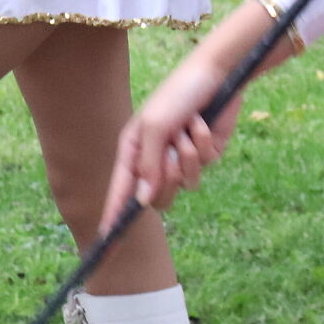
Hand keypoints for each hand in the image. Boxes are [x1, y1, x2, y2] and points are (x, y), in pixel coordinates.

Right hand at [98, 0, 271, 230]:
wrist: (218, 76)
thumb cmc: (177, 94)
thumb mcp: (154, 126)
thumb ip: (147, 165)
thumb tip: (144, 202)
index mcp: (132, 152)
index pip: (119, 194)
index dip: (112, 221)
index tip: (106, 247)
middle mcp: (155, 160)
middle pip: (157, 198)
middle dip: (166, 177)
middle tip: (170, 151)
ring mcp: (181, 160)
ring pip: (184, 184)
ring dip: (187, 155)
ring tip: (187, 129)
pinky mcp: (206, 156)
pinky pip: (204, 166)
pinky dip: (204, 145)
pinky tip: (203, 124)